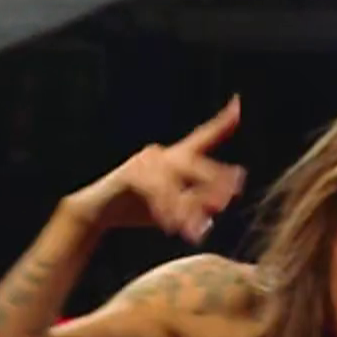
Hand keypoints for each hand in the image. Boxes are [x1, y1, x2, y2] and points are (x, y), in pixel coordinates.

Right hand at [65, 96, 246, 242]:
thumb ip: (193, 206)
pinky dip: (165, 210)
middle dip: (212, 182)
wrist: (99, 213)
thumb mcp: (172, 210)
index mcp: (174, 158)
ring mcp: (144, 162)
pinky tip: (171, 226)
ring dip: (186, 208)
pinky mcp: (130, 175)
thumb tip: (217, 209)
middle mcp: (161, 154)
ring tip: (195, 231)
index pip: (202, 138)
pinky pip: (154, 191)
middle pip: (193, 163)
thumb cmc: (137, 208)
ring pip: (174, 182)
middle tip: (225, 203)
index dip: (221, 123)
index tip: (238, 104)